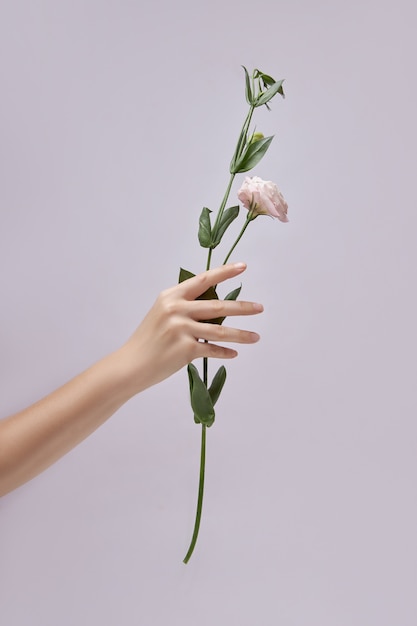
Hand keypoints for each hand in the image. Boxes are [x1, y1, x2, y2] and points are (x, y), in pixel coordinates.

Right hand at [122, 262, 262, 394]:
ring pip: (220, 331)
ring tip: (256, 337)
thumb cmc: (148, 340)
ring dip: (241, 335)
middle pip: (218, 306)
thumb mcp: (162, 313)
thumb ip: (184, 306)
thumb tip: (215, 307)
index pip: (203, 280)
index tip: (243, 267)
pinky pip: (212, 350)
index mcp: (171, 296)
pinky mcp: (185, 349)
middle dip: (242, 307)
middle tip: (260, 307)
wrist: (130, 365)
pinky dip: (225, 352)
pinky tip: (234, 353)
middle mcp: (176, 309)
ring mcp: (181, 329)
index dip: (224, 272)